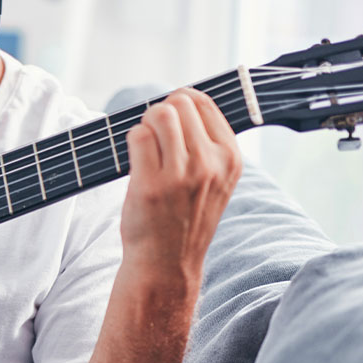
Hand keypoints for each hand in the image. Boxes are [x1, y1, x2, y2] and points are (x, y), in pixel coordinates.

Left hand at [121, 88, 242, 285]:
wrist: (167, 263)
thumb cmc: (184, 217)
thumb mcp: (214, 179)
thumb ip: (207, 143)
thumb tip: (182, 99)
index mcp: (230, 158)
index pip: (203, 102)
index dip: (180, 103)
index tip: (172, 121)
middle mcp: (210, 164)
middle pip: (178, 103)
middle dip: (160, 114)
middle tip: (155, 140)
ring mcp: (181, 175)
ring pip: (158, 114)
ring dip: (145, 125)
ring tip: (146, 149)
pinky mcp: (151, 185)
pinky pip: (136, 136)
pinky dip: (131, 142)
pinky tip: (137, 163)